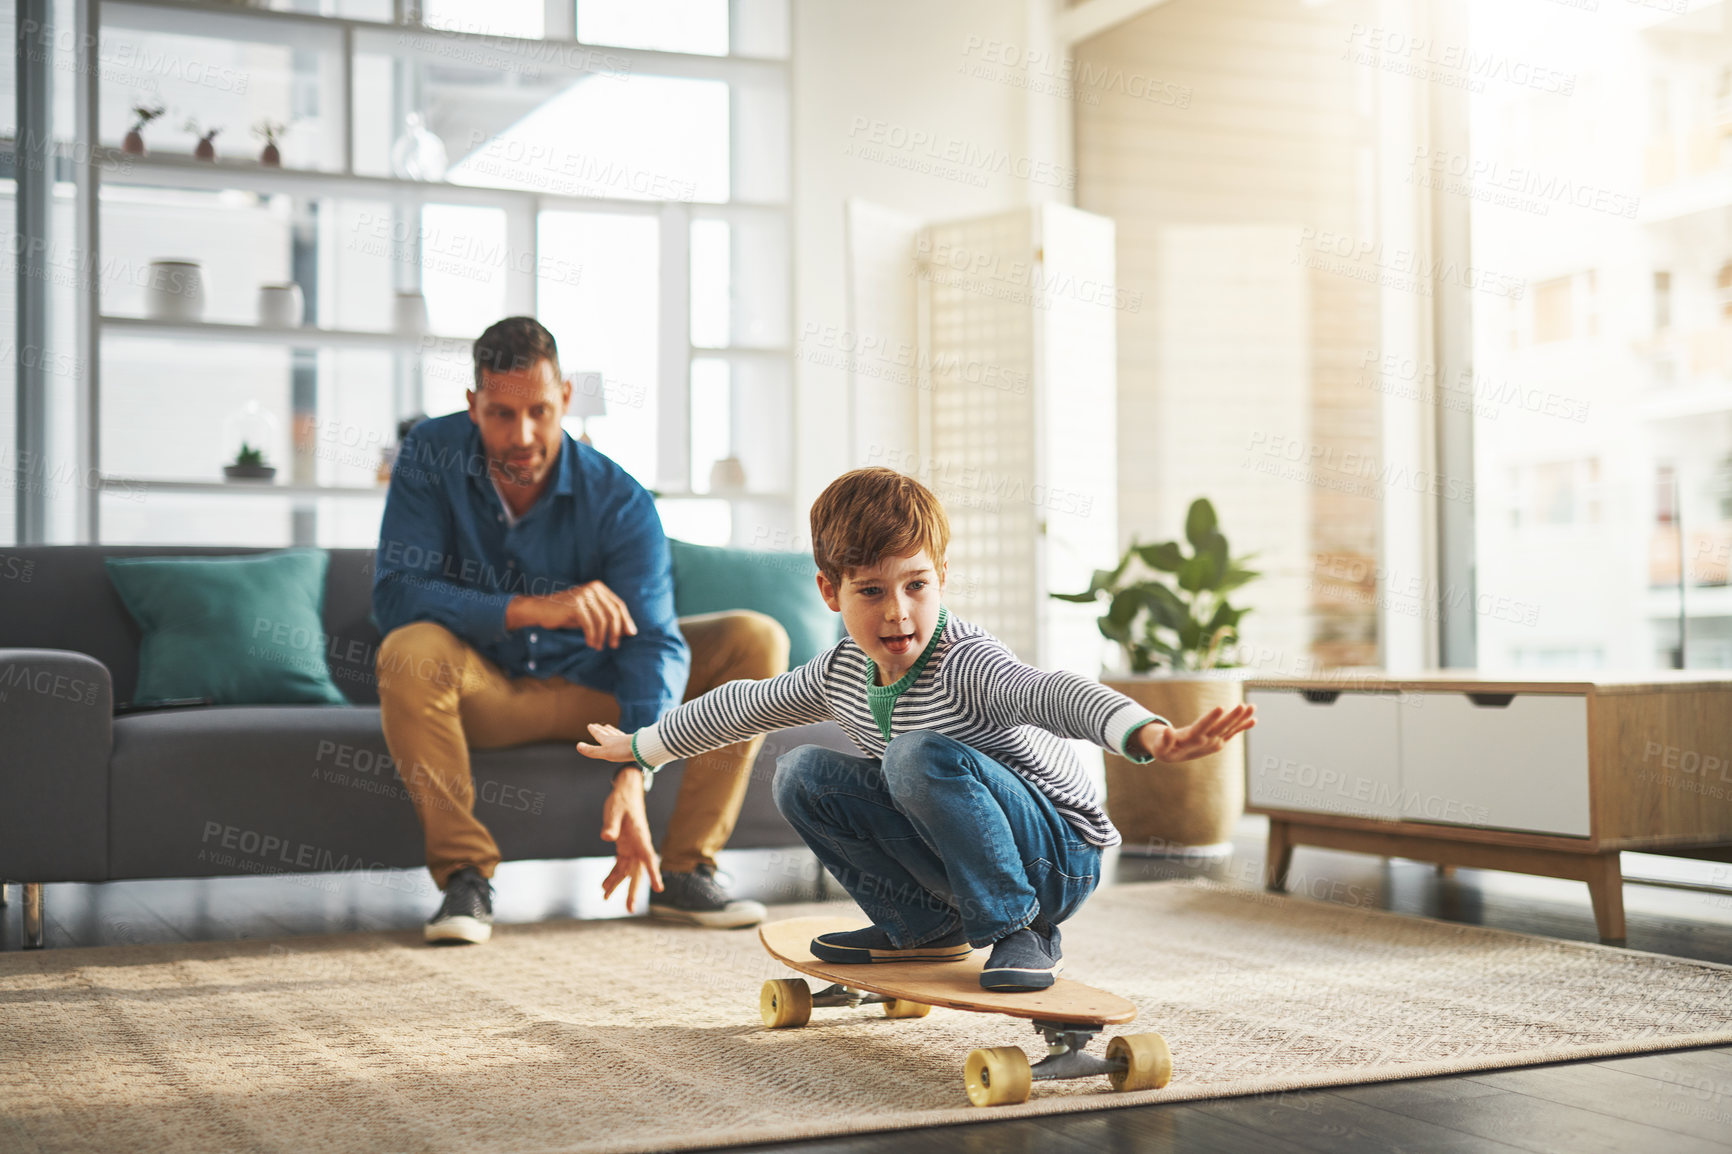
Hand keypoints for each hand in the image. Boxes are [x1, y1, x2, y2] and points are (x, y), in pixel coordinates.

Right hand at [507, 580, 637, 647]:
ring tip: (599, 646)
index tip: (631, 634)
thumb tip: (627, 631)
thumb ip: (606, 617)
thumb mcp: (589, 613)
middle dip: (616, 631)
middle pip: (613, 612)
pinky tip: (591, 644)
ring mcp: (584, 595)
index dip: (626, 620)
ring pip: (602, 620)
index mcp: (599, 587)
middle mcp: (593, 589)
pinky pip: (590, 625)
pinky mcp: (575, 605)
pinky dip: (592, 637)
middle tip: (615, 645)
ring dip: (602, 637)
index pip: (618, 605)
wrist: (541, 610)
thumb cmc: (567, 613)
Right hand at [576, 722, 635, 763]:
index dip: (594, 730)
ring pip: (615, 733)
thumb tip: (578, 745)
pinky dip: (621, 735)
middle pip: (607, 732)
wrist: (641, 748)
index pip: (599, 734)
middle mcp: (616, 738)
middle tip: (597, 725)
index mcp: (607, 740)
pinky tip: (624, 736)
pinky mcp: (633, 742)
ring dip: (611, 730)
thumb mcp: (604, 752)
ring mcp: (625, 739)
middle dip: (601, 729)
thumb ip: (591, 750)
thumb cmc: (623, 751)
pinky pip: (624, 736)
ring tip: (608, 727)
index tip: (590, 725)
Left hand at [599, 766, 662, 911]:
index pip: (649, 858)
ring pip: (627, 871)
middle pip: (638, 872)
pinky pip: (619, 865)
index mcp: (640, 838)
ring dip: (617, 884)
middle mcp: (638, 846)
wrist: (626, 791)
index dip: (654, 874)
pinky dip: (612, 875)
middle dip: (634, 890)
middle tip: (630, 908)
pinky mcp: (624, 846)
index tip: (659, 889)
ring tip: (606, 898)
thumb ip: (611, 824)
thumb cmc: (622, 800)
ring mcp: (632, 847)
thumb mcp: (614, 810)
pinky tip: (604, 886)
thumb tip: (606, 837)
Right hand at [1135, 703, 1256, 762]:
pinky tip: (1253, 719)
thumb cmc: (1163, 749)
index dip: (1211, 718)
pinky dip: (1242, 726)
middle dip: (1232, 717)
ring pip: (1229, 729)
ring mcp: (1214, 742)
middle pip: (1220, 727)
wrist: (1173, 756)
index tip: (1220, 707)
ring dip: (1241, 718)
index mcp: (1191, 741)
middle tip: (1243, 705)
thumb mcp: (1159, 747)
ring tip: (1253, 707)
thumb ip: (1164, 741)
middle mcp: (1205, 741)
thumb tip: (1167, 731)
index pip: (1202, 727)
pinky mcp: (1217, 741)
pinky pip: (1231, 733)